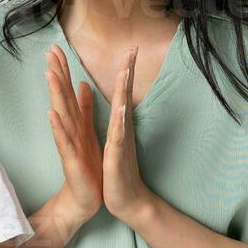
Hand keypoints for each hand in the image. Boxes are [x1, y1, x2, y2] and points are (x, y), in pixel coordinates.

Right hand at [45, 45, 102, 218]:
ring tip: (49, 74)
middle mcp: (68, 129)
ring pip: (61, 114)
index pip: (66, 91)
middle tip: (49, 51)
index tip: (56, 48)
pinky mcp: (71, 159)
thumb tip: (83, 85)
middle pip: (61, 97)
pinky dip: (57, 127)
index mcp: (75, 121)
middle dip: (56, 74)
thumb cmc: (87, 164)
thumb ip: (85, 108)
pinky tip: (51, 114)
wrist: (86, 196)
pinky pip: (63, 141)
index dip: (62, 69)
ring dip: (54, 94)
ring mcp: (68, 143)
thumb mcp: (88, 131)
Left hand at [102, 46, 154, 222]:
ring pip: (121, 112)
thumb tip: (119, 102)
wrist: (127, 201)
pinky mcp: (116, 157)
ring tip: (125, 70)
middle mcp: (122, 129)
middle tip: (132, 48)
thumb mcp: (114, 141)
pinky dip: (117, 123)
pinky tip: (120, 109)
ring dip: (122, 91)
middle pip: (124, 95)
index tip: (129, 47)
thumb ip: (115, 120)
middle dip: (127, 71)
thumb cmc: (118, 170)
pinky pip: (116, 138)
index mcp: (118, 124)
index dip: (124, 69)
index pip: (121, 92)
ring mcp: (121, 142)